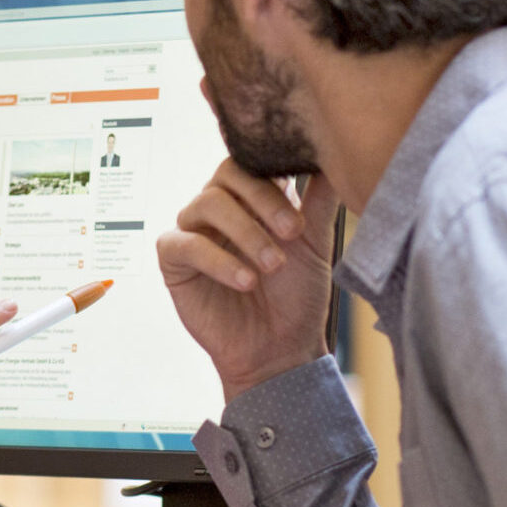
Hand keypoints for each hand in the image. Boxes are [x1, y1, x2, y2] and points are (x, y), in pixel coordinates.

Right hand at [157, 159, 339, 400]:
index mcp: (252, 196)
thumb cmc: (297, 296)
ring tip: (272, 266)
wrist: (281, 349)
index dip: (275, 179)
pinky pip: (184, 244)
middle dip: (262, 201)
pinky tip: (246, 281)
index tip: (301, 217)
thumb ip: (321, 201)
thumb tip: (332, 157)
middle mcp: (220, 206)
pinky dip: (218, 260)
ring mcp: (194, 230)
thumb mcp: (317, 244)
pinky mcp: (173, 261)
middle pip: (226, 174)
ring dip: (245, 233)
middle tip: (291, 234)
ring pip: (206, 204)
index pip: (252, 161)